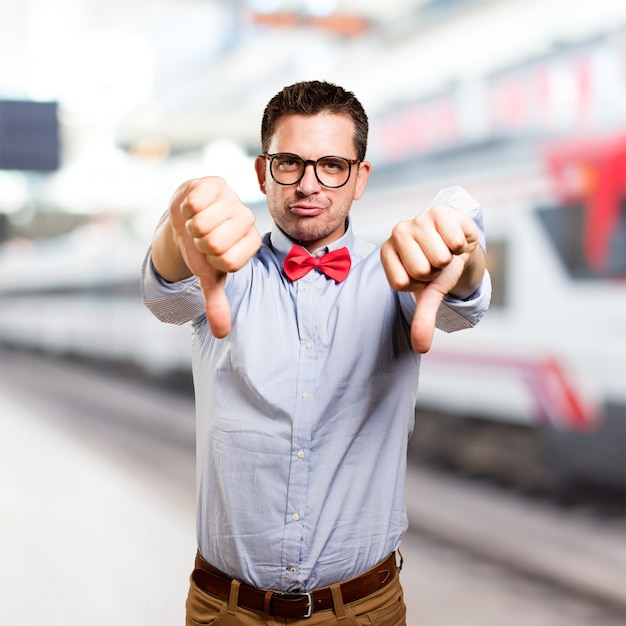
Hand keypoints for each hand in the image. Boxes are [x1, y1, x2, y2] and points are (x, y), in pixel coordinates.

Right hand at [169, 177, 261, 336]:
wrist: (187, 216)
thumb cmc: (202, 248)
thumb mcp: (208, 275)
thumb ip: (217, 303)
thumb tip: (221, 334)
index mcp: (250, 244)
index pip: (228, 262)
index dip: (210, 260)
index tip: (211, 254)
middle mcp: (247, 221)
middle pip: (213, 243)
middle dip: (198, 243)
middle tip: (201, 236)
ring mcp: (233, 199)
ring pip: (201, 223)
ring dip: (190, 225)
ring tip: (196, 221)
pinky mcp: (216, 183)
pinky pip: (195, 202)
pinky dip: (185, 208)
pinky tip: (192, 206)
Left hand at [380, 204, 484, 352]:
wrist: (460, 245)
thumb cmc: (438, 270)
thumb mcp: (429, 294)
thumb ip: (422, 319)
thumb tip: (422, 348)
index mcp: (387, 252)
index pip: (401, 283)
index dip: (419, 285)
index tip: (423, 276)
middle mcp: (397, 233)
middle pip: (421, 270)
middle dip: (435, 272)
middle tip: (436, 263)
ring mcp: (418, 219)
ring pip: (440, 257)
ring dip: (449, 258)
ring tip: (445, 250)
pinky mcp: (440, 211)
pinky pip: (454, 241)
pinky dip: (461, 245)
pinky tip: (455, 239)